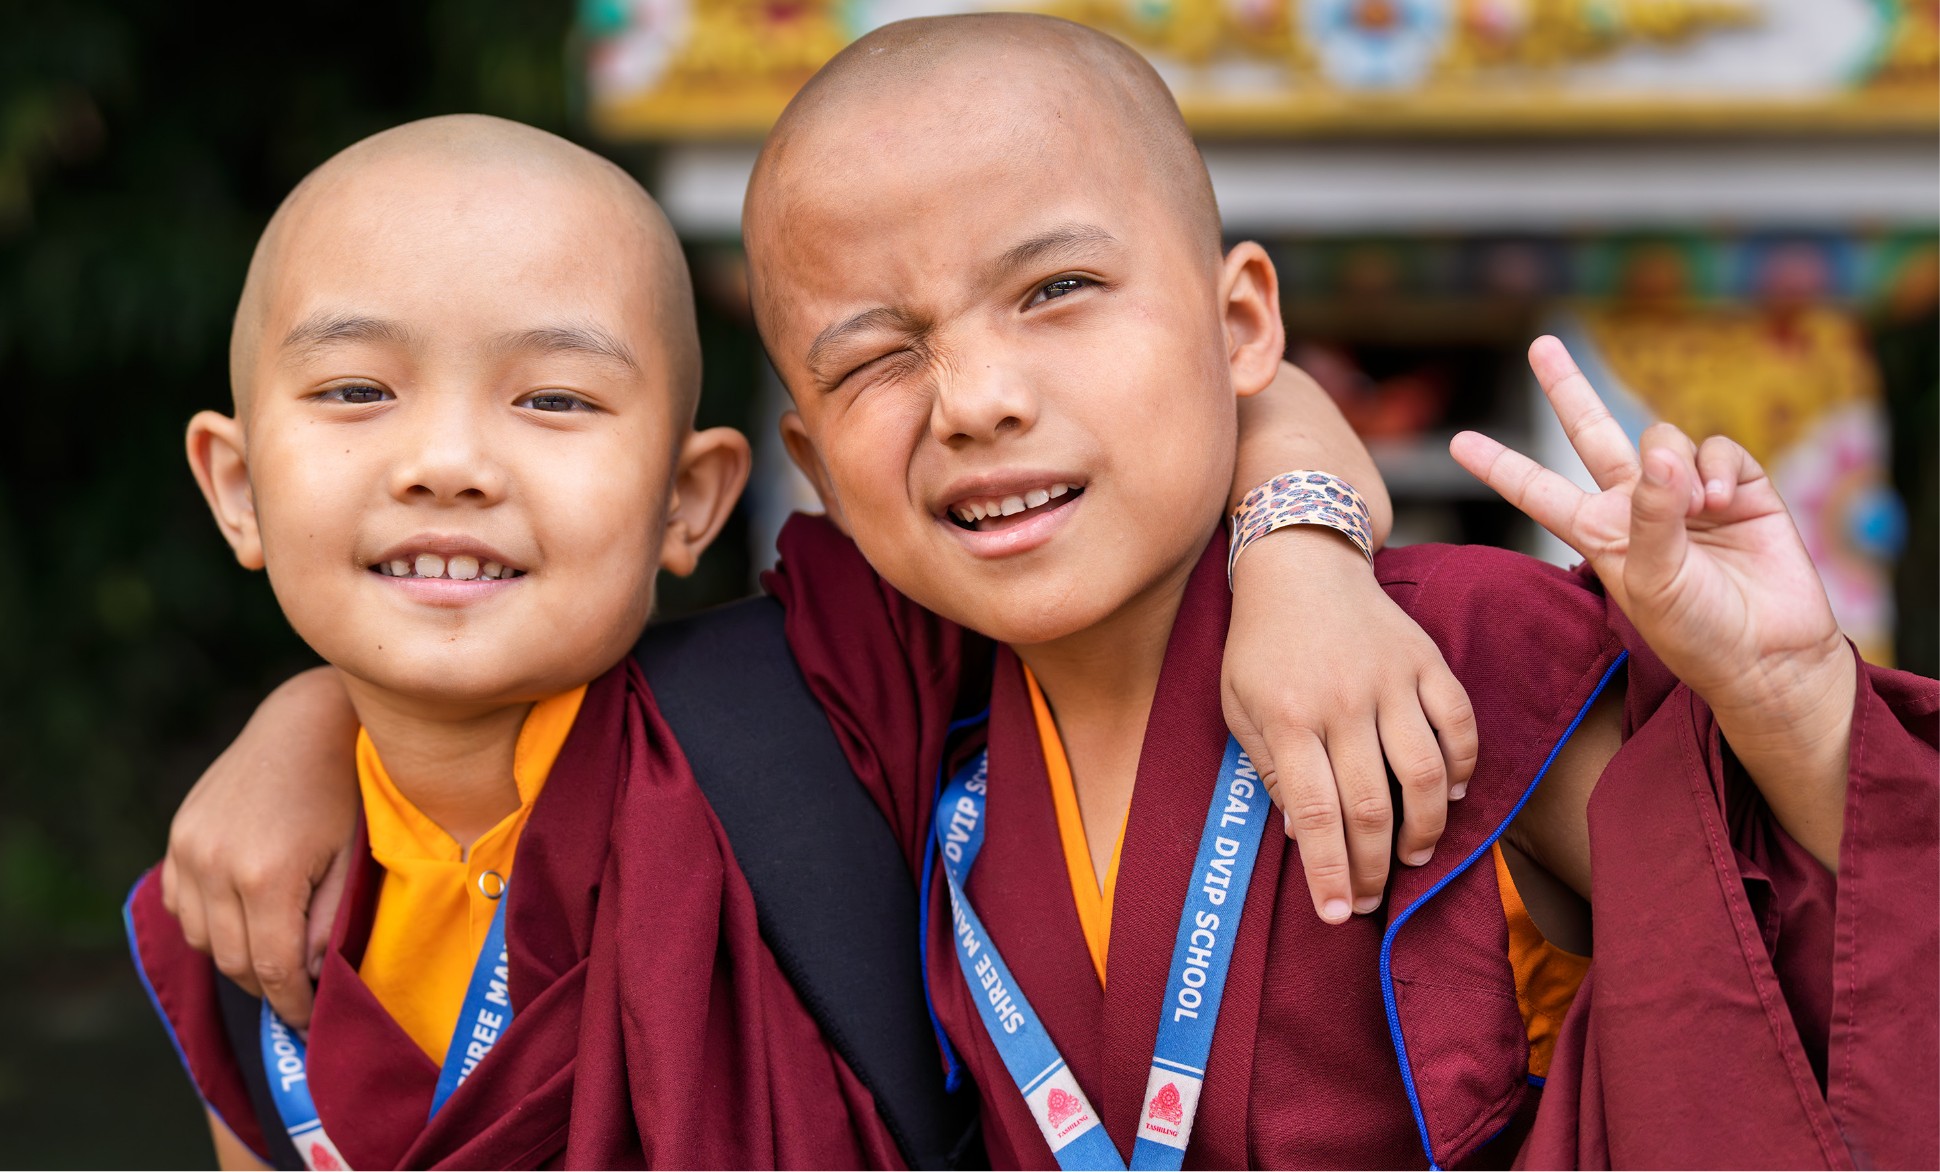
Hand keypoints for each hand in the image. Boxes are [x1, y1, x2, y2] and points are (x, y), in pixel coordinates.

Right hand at [160, 667, 360, 1027]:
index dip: (293, 1005)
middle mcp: (215, 865)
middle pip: (233, 961)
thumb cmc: (344, 790)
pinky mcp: (177, 836)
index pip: (273, 969)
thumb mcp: (351, 859)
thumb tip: (307, 976)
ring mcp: (188, 849)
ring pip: (201, 939)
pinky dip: (207, 922)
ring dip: (235, 956)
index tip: (311, 1022)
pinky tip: (241, 916)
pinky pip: (180, 905)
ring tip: (275, 953)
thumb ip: (328, 924)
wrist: (303, 724)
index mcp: (266, 875)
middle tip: (298, 995)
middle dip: (268, 987)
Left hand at [1225, 526, 1477, 923]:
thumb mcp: (1238, 705)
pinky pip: (1459, 724)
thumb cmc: (1261, 645)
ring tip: (1413, 858)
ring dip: (1425, 828)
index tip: (1338, 913)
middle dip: (1373, 866)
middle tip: (1372, 899)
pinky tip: (1451, 796)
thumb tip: (1302, 832)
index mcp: (1288, 716)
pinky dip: (1462, 767)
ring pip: (1424, 772)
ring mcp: (1391, 679)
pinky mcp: (1426, 660)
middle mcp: (1343, 701)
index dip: (1329, 871)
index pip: (1315, 813)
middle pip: (1371, 804)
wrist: (1301, 564)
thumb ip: (1269, 768)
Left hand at [1451, 336, 1854, 865]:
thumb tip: (1658, 453)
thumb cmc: (1698, 632)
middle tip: (1541, 345)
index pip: (1538, 490)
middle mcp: (1636, 505)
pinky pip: (1717, 449)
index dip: (1501, 466)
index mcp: (1599, 533)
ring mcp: (1686, 493)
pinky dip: (1718, 467)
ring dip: (1675, 464)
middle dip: (1569, 388)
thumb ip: (1651, 516)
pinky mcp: (1740, 487)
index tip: (1458, 442)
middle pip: (1593, 433)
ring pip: (1662, 437)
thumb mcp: (1654, 581)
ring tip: (1698, 507)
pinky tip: (1724, 501)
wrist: (1768, 653)